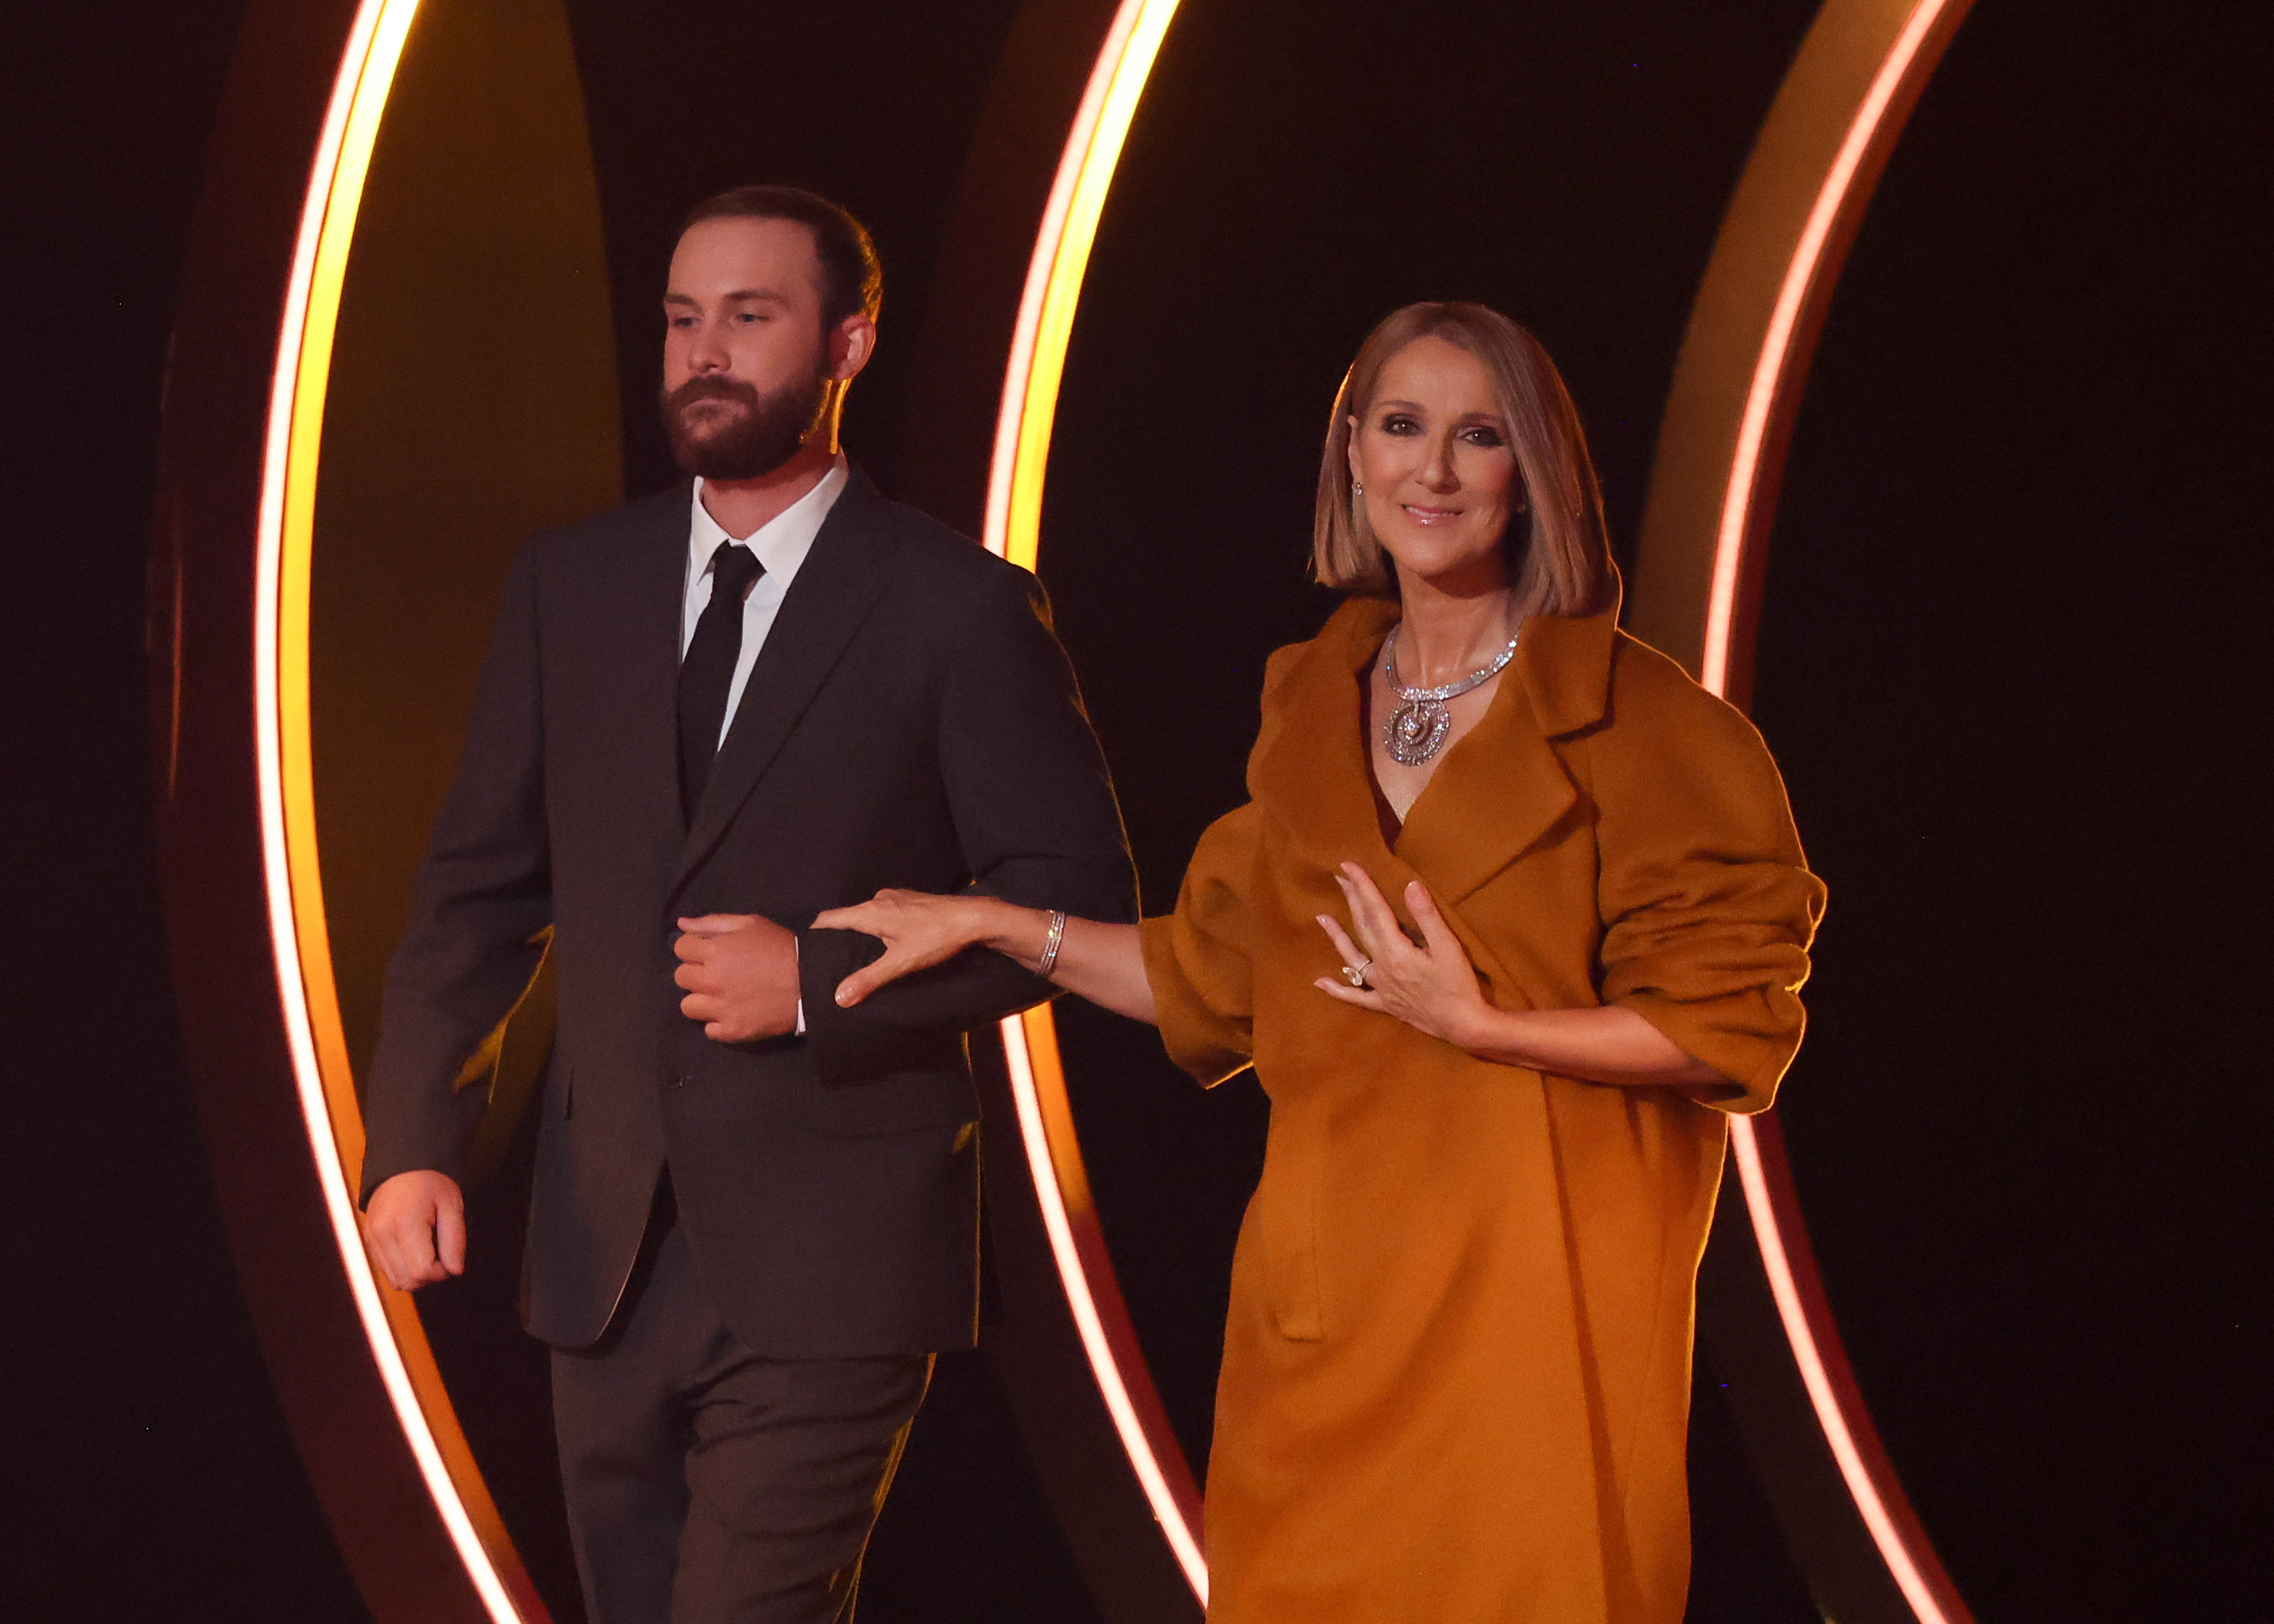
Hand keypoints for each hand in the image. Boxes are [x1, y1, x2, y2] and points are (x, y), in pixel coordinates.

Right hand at [360, 1169, 465, 1291]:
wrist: (401, 1167)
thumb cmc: (430, 1183)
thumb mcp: (452, 1205)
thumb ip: (455, 1240)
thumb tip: (455, 1271)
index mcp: (405, 1223)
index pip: (421, 1271)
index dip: (441, 1273)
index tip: (450, 1258)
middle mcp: (382, 1234)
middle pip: (407, 1281)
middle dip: (429, 1277)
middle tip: (441, 1256)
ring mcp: (372, 1240)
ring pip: (396, 1280)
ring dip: (416, 1276)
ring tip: (428, 1252)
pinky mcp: (368, 1242)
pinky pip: (386, 1271)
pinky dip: (404, 1269)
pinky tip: (415, 1252)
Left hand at [674, 912, 800, 1040]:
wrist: (812, 982)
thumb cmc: (781, 948)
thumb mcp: (750, 924)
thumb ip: (713, 922)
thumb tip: (682, 924)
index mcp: (715, 951)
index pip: (680, 949)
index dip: (693, 948)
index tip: (707, 951)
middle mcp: (712, 980)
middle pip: (681, 978)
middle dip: (695, 972)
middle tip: (716, 973)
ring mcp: (721, 1008)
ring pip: (689, 1006)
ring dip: (702, 1000)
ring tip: (722, 995)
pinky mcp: (732, 1030)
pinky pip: (709, 1030)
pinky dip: (718, 1022)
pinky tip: (734, 1011)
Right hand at [811, 889, 1013, 1007]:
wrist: (973, 918)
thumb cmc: (937, 938)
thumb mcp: (901, 963)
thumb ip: (869, 979)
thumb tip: (840, 997)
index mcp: (870, 912)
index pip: (829, 918)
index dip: (815, 932)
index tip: (806, 947)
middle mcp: (879, 900)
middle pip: (847, 916)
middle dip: (838, 936)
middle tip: (831, 958)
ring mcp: (896, 898)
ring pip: (867, 915)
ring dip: (861, 931)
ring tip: (857, 954)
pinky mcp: (910, 901)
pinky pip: (884, 912)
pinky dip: (878, 926)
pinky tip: (886, 943)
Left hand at [1313, 862, 1491, 1046]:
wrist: (1463, 1025)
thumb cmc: (1459, 985)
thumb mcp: (1449, 947)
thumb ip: (1427, 916)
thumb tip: (1409, 886)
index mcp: (1396, 952)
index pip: (1375, 911)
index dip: (1362, 887)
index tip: (1348, 866)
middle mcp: (1382, 969)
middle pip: (1362, 929)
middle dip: (1351, 901)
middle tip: (1338, 878)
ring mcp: (1381, 988)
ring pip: (1352, 959)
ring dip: (1337, 937)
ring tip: (1321, 917)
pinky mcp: (1386, 1005)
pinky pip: (1356, 997)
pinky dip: (1338, 990)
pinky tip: (1320, 982)